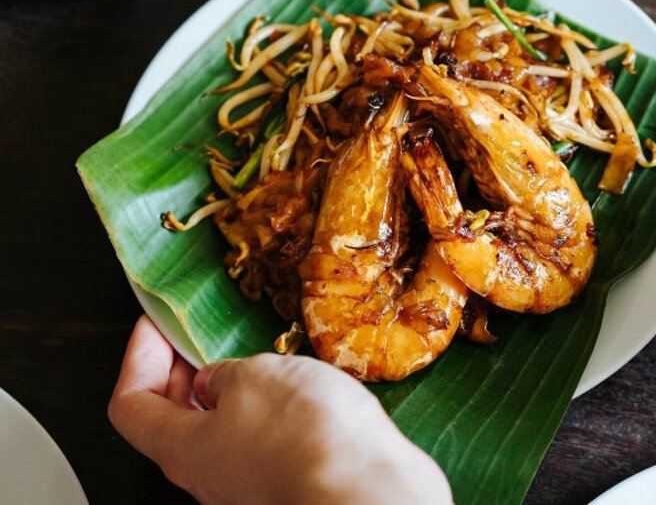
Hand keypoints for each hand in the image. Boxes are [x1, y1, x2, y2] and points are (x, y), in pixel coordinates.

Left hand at [108, 316, 451, 504]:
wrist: (367, 487)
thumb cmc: (304, 436)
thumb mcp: (254, 376)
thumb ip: (227, 374)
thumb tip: (219, 382)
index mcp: (182, 447)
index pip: (131, 404)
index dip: (139, 357)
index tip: (155, 325)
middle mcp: (209, 474)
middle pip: (173, 423)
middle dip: (183, 374)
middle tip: (198, 339)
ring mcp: (249, 483)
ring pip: (223, 434)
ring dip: (230, 393)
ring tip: (255, 361)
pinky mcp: (289, 481)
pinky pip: (265, 444)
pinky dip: (267, 413)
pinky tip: (296, 391)